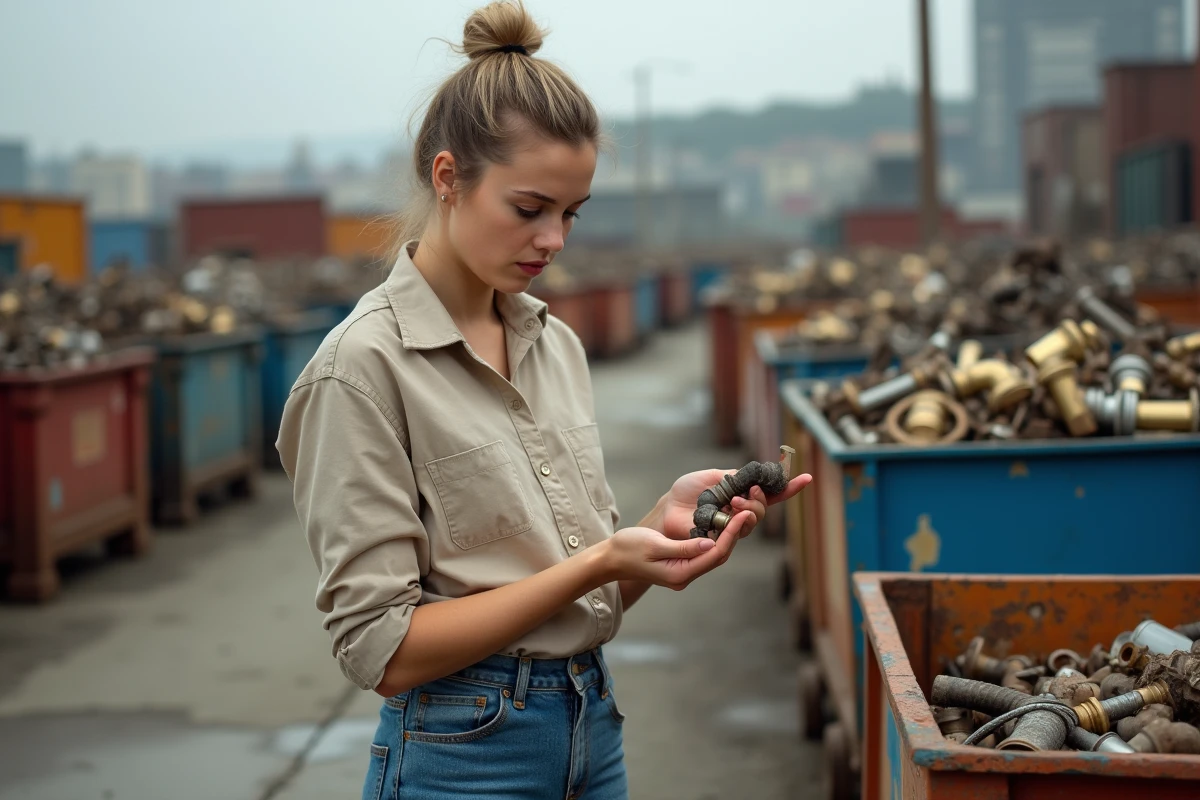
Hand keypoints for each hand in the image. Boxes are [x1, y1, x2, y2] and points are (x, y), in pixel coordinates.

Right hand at [602, 511, 753, 590]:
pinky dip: (715, 536)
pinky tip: (721, 521)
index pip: (715, 554)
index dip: (731, 534)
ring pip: (714, 553)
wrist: (610, 559)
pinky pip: (705, 551)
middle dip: (734, 533)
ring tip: (738, 512)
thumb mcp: (654, 545)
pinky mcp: (681, 563)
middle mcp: (685, 575)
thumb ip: (683, 546)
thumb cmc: (627, 549)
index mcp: (680, 573)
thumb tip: (710, 543)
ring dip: (727, 534)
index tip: (741, 514)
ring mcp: (684, 571)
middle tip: (747, 510)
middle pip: (719, 555)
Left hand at [655, 468, 812, 540]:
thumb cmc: (686, 493)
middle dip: (762, 499)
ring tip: (735, 501)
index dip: (788, 488)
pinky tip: (731, 511)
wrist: (668, 508)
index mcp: (741, 495)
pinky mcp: (722, 540)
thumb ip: (736, 476)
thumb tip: (757, 474)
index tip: (807, 478)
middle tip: (751, 491)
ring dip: (751, 509)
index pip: (770, 494)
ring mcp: (732, 528)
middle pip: (764, 509)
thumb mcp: (714, 476)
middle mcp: (740, 513)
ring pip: (754, 521)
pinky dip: (739, 520)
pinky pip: (738, 532)